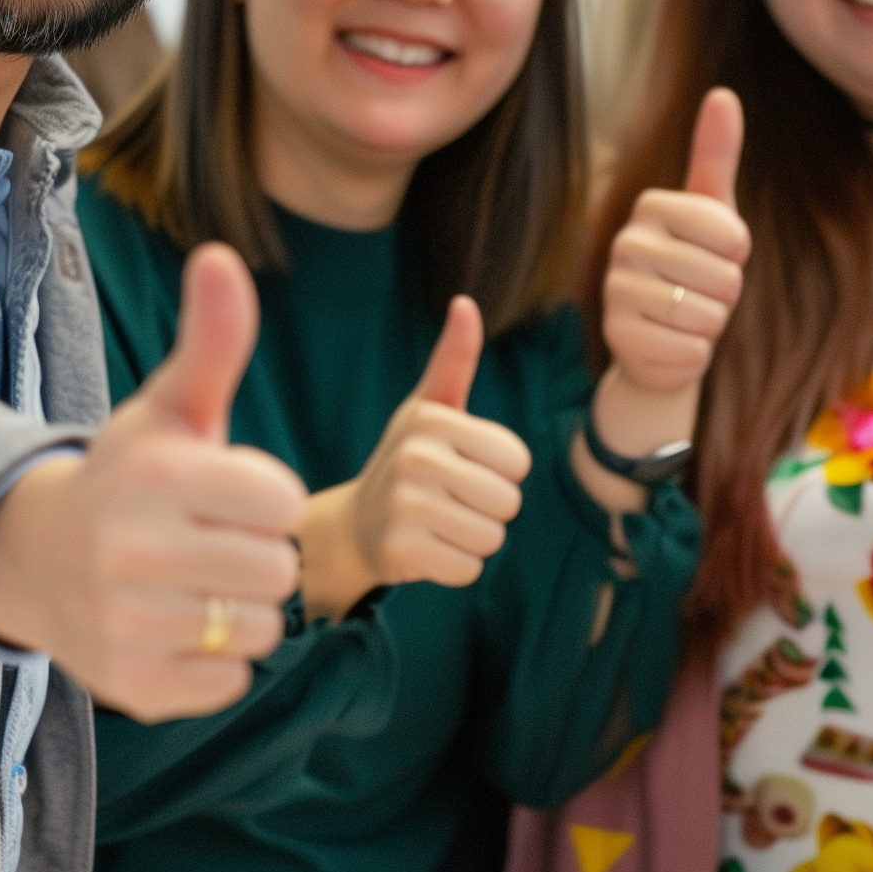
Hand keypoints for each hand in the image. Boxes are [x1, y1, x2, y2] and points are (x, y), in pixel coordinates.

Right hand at [0, 243, 304, 719]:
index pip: (282, 500)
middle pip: (279, 569)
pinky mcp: (132, 685)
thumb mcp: (168, 409)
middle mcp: (134, 552)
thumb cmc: (129, 479)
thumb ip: (211, 342)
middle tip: (211, 545)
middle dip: (259, 556)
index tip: (225, 496)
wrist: (34, 560)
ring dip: (245, 612)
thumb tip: (222, 257)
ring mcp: (129, 625)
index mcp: (155, 478)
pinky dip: (218, 662)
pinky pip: (231, 682)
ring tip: (195, 586)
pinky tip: (178, 628)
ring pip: (263, 629)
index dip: (266, 498)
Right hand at [297, 295, 531, 619]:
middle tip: (450, 501)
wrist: (355, 525)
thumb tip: (465, 302)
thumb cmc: (408, 460)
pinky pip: (468, 569)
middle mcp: (415, 458)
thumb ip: (454, 359)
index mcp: (431, 420)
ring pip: (492, 538)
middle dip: (489, 509)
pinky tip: (427, 548)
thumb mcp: (429, 407)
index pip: (517, 461)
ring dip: (473, 539)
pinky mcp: (400, 551)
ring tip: (439, 524)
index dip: (500, 471)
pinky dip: (455, 566)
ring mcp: (404, 506)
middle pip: (508, 502)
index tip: (464, 467)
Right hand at [588, 88, 749, 482]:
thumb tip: (722, 93)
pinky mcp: (617, 337)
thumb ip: (715, 155)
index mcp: (651, 207)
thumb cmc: (694, 269)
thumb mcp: (713, 213)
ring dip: (710, 325)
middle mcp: (625, 244)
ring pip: (707, 316)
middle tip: (699, 293)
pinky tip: (673, 344)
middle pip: (723, 278)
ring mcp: (615, 291)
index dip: (738, 256)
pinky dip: (694, 355)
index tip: (716, 256)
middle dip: (725, 295)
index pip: (733, 235)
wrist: (659, 340)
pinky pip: (690, 351)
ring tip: (687, 318)